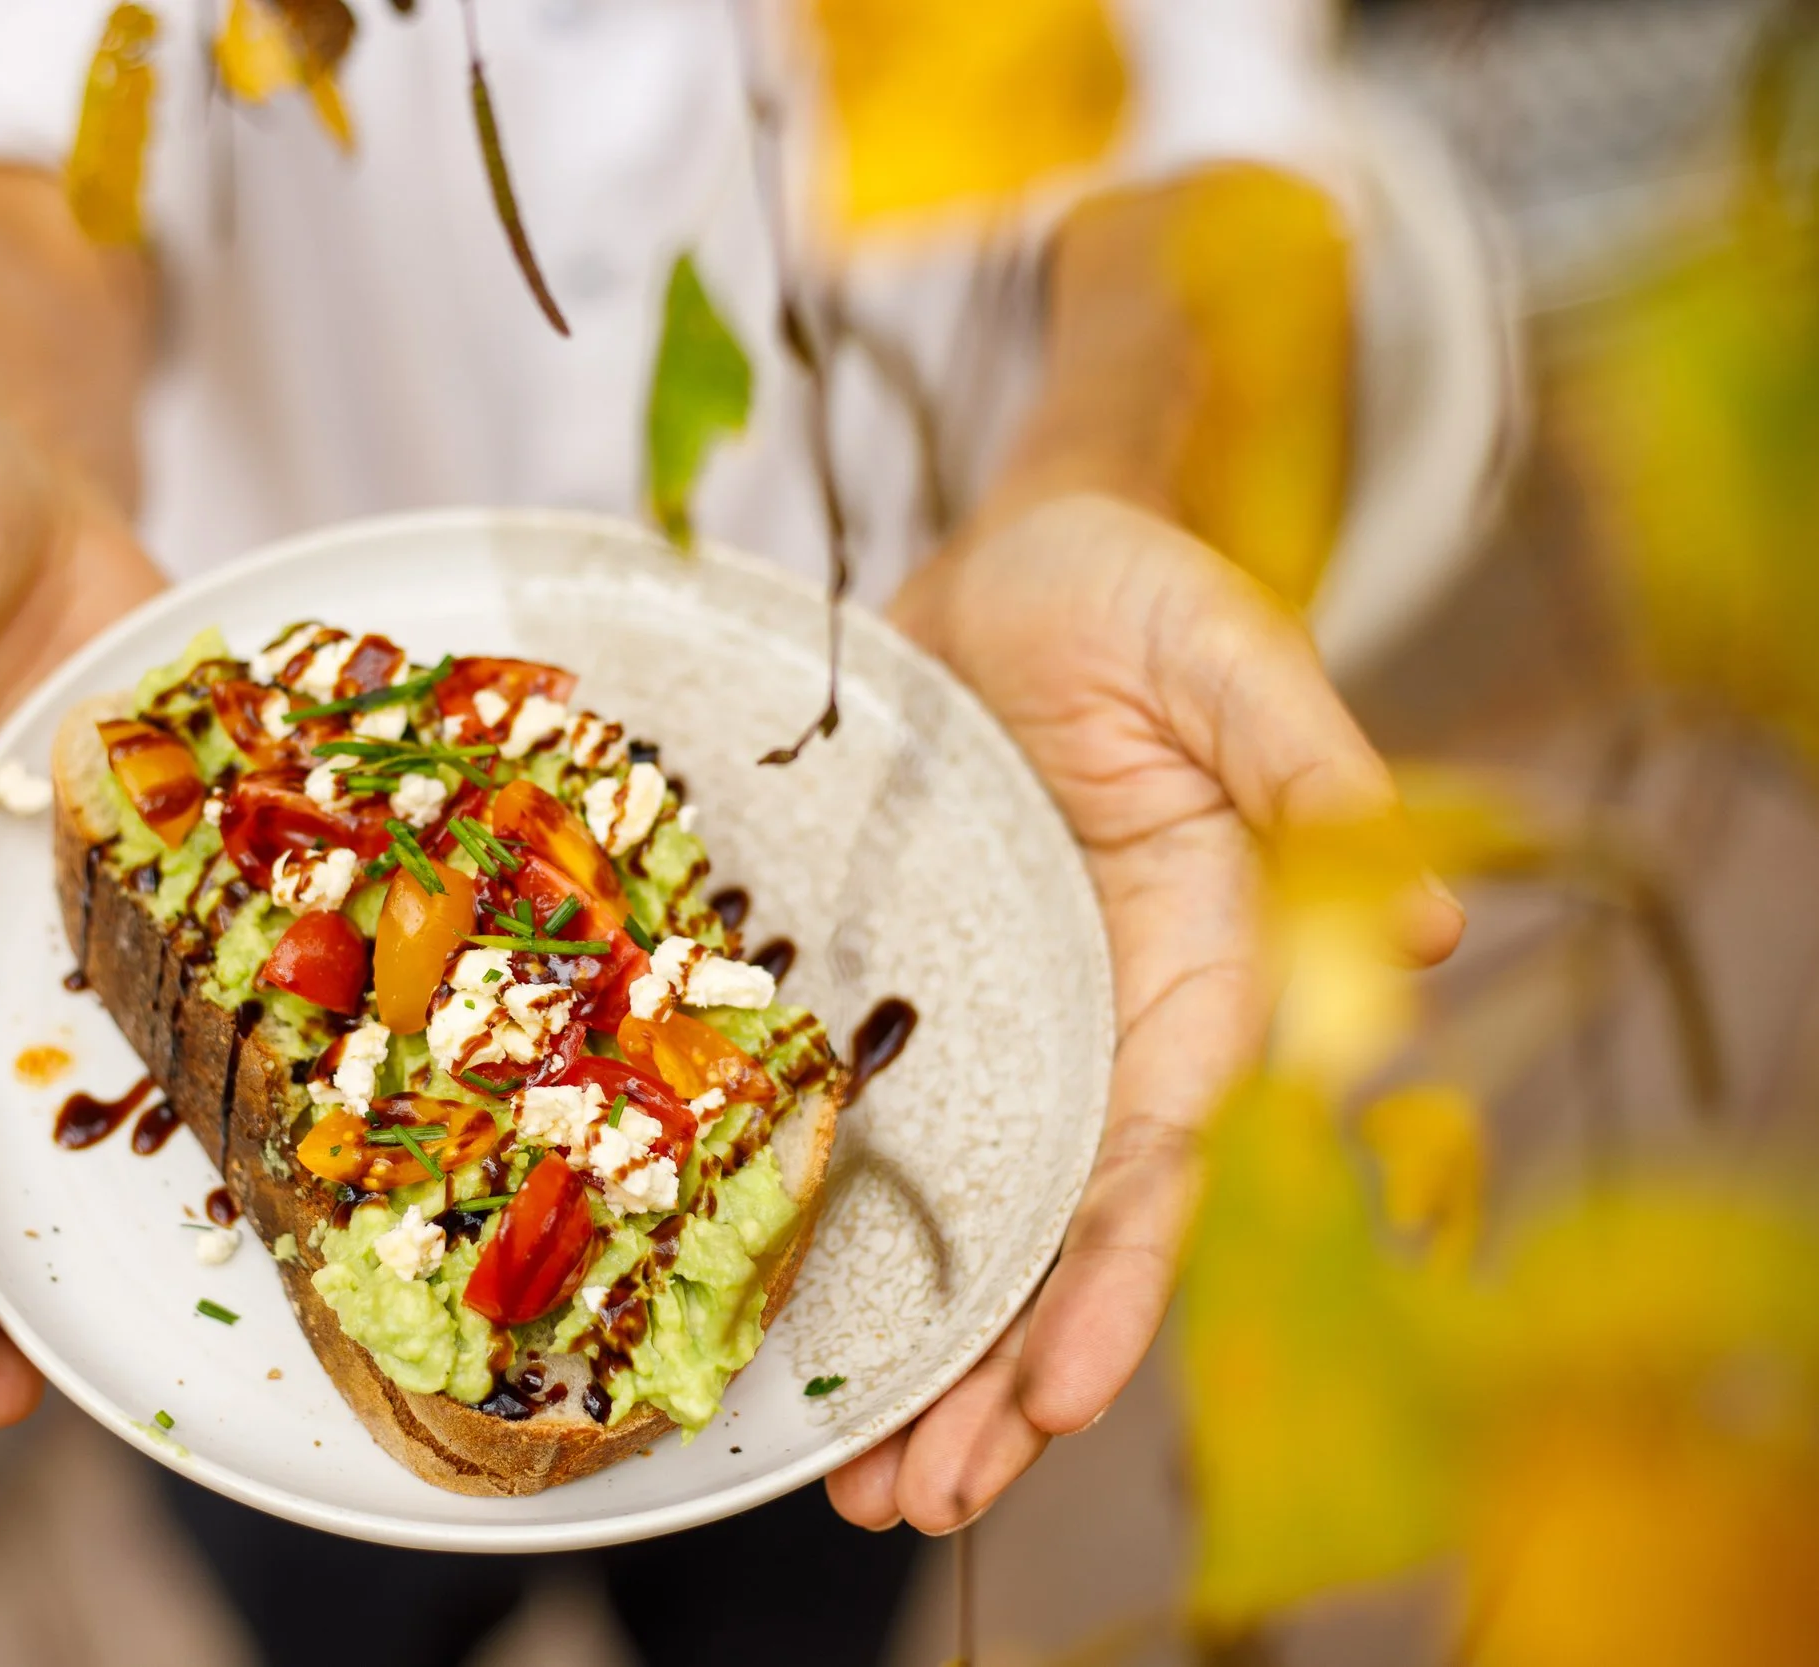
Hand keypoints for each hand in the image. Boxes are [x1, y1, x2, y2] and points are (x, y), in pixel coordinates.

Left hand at [828, 493, 1462, 1532]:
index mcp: (1196, 965)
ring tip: (859, 1487)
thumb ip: (1308, 770)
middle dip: (1002, 1371)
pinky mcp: (895, 983)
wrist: (1007, 550)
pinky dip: (830, 1227)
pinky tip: (781, 1328)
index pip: (1164, 1157)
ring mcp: (990, 1013)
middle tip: (924, 1502)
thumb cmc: (1135, 592)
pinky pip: (863, 1121)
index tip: (1058, 1393)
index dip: (1118, 1280)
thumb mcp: (1223, 655)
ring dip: (917, 1349)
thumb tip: (1420, 921)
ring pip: (961, 1213)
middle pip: (1055, 1229)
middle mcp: (1094, 1018)